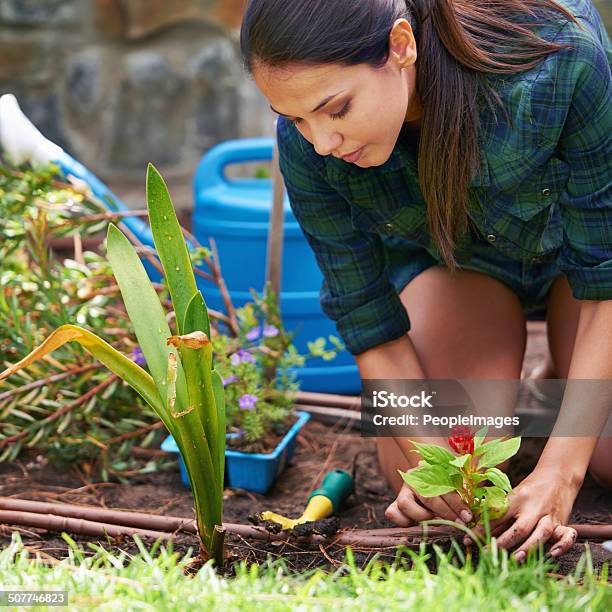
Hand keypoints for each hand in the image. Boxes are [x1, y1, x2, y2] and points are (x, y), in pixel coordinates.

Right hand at [385, 473, 473, 526]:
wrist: (430, 482)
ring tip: (437, 522)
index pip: (443, 486)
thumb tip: (477, 507)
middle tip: (459, 523)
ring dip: (423, 517)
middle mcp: (413, 478)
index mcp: (429, 469)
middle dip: (445, 513)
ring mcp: (402, 491)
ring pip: (404, 504)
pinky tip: (420, 525)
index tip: (467, 516)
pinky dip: (404, 522)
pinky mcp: (394, 505)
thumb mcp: (457, 484)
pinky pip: (392, 513)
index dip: (457, 503)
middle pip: (427, 497)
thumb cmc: (447, 485)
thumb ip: (465, 492)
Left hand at [465, 467, 580, 560]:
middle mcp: (533, 508)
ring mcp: (549, 516)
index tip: (468, 538)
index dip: (482, 527)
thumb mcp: (512, 495)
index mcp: (517, 498)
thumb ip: (498, 512)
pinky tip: (553, 554)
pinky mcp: (563, 522)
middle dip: (503, 542)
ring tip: (515, 558)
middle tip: (488, 553)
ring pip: (541, 533)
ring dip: (529, 547)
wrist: (558, 475)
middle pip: (519, 527)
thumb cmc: (530, 489)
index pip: (497, 515)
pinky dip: (562, 545)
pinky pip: (567, 535)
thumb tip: (475, 526)